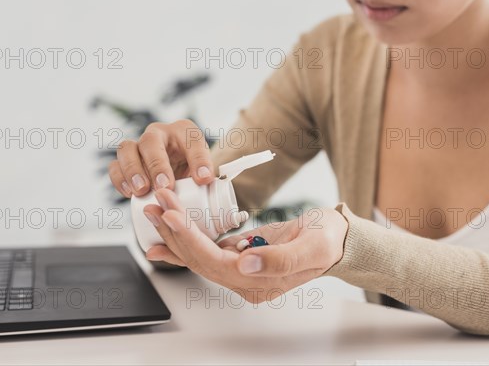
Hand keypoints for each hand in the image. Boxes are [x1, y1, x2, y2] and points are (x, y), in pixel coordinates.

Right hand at [109, 120, 213, 197]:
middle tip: (163, 186)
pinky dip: (119, 180)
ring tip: (142, 190)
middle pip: (150, 140)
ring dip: (132, 170)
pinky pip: (115, 166)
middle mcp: (158, 133)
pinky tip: (129, 193)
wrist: (178, 174)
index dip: (197, 159)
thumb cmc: (192, 168)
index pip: (191, 138)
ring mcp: (138, 146)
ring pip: (126, 149)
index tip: (201, 180)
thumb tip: (204, 178)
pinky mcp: (125, 161)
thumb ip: (205, 171)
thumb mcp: (205, 168)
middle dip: (156, 165)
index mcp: (184, 131)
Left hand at [144, 189, 348, 302]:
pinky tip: (167, 230)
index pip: (214, 264)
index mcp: (259, 283)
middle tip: (155, 205)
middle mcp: (244, 281)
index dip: (190, 240)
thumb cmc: (326, 241)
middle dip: (174, 232)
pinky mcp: (238, 256)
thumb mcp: (312, 247)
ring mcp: (239, 270)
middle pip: (198, 260)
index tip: (172, 216)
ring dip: (174, 233)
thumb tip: (245, 263)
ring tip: (154, 210)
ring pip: (198, 255)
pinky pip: (206, 249)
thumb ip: (280, 260)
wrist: (334, 238)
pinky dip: (185, 239)